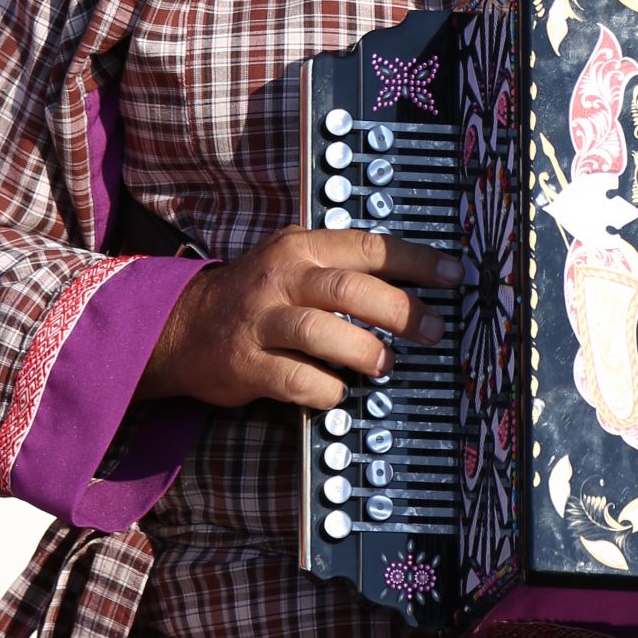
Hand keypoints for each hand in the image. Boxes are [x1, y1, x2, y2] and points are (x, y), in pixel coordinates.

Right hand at [141, 230, 460, 411]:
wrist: (183, 325)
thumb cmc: (256, 295)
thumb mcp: (293, 261)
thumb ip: (343, 267)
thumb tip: (415, 285)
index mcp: (301, 248)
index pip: (368, 246)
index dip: (416, 261)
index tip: (454, 275)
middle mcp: (281, 278)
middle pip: (349, 288)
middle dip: (400, 311)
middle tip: (433, 331)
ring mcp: (261, 321)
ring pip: (321, 331)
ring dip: (364, 350)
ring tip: (387, 364)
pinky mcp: (247, 364)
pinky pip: (296, 379)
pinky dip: (326, 388)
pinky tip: (339, 391)